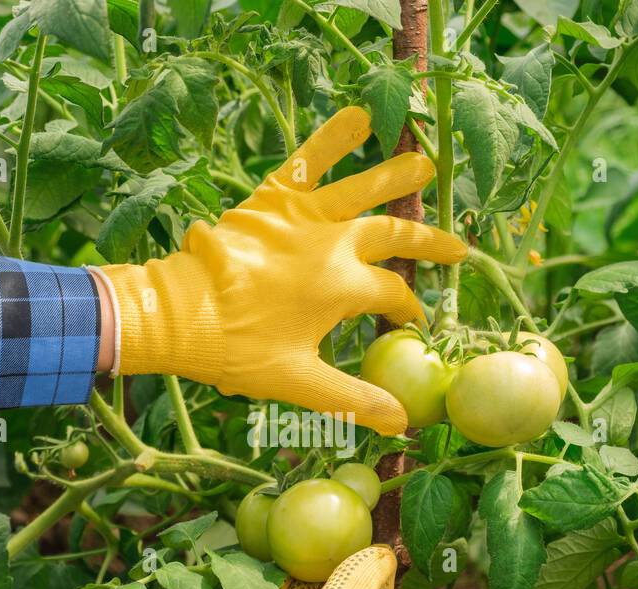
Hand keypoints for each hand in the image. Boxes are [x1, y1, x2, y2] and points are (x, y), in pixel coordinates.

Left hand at [100, 107, 466, 435]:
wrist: (179, 312)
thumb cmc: (238, 350)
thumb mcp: (298, 382)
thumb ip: (353, 398)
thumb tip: (401, 423)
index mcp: (344, 287)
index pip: (394, 294)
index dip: (408, 310)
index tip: (413, 322)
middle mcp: (334, 244)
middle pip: (394, 235)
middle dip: (429, 242)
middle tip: (458, 246)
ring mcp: (305, 216)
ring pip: (362, 188)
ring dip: (397, 175)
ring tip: (425, 162)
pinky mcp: (273, 198)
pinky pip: (307, 160)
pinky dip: (331, 138)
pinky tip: (357, 116)